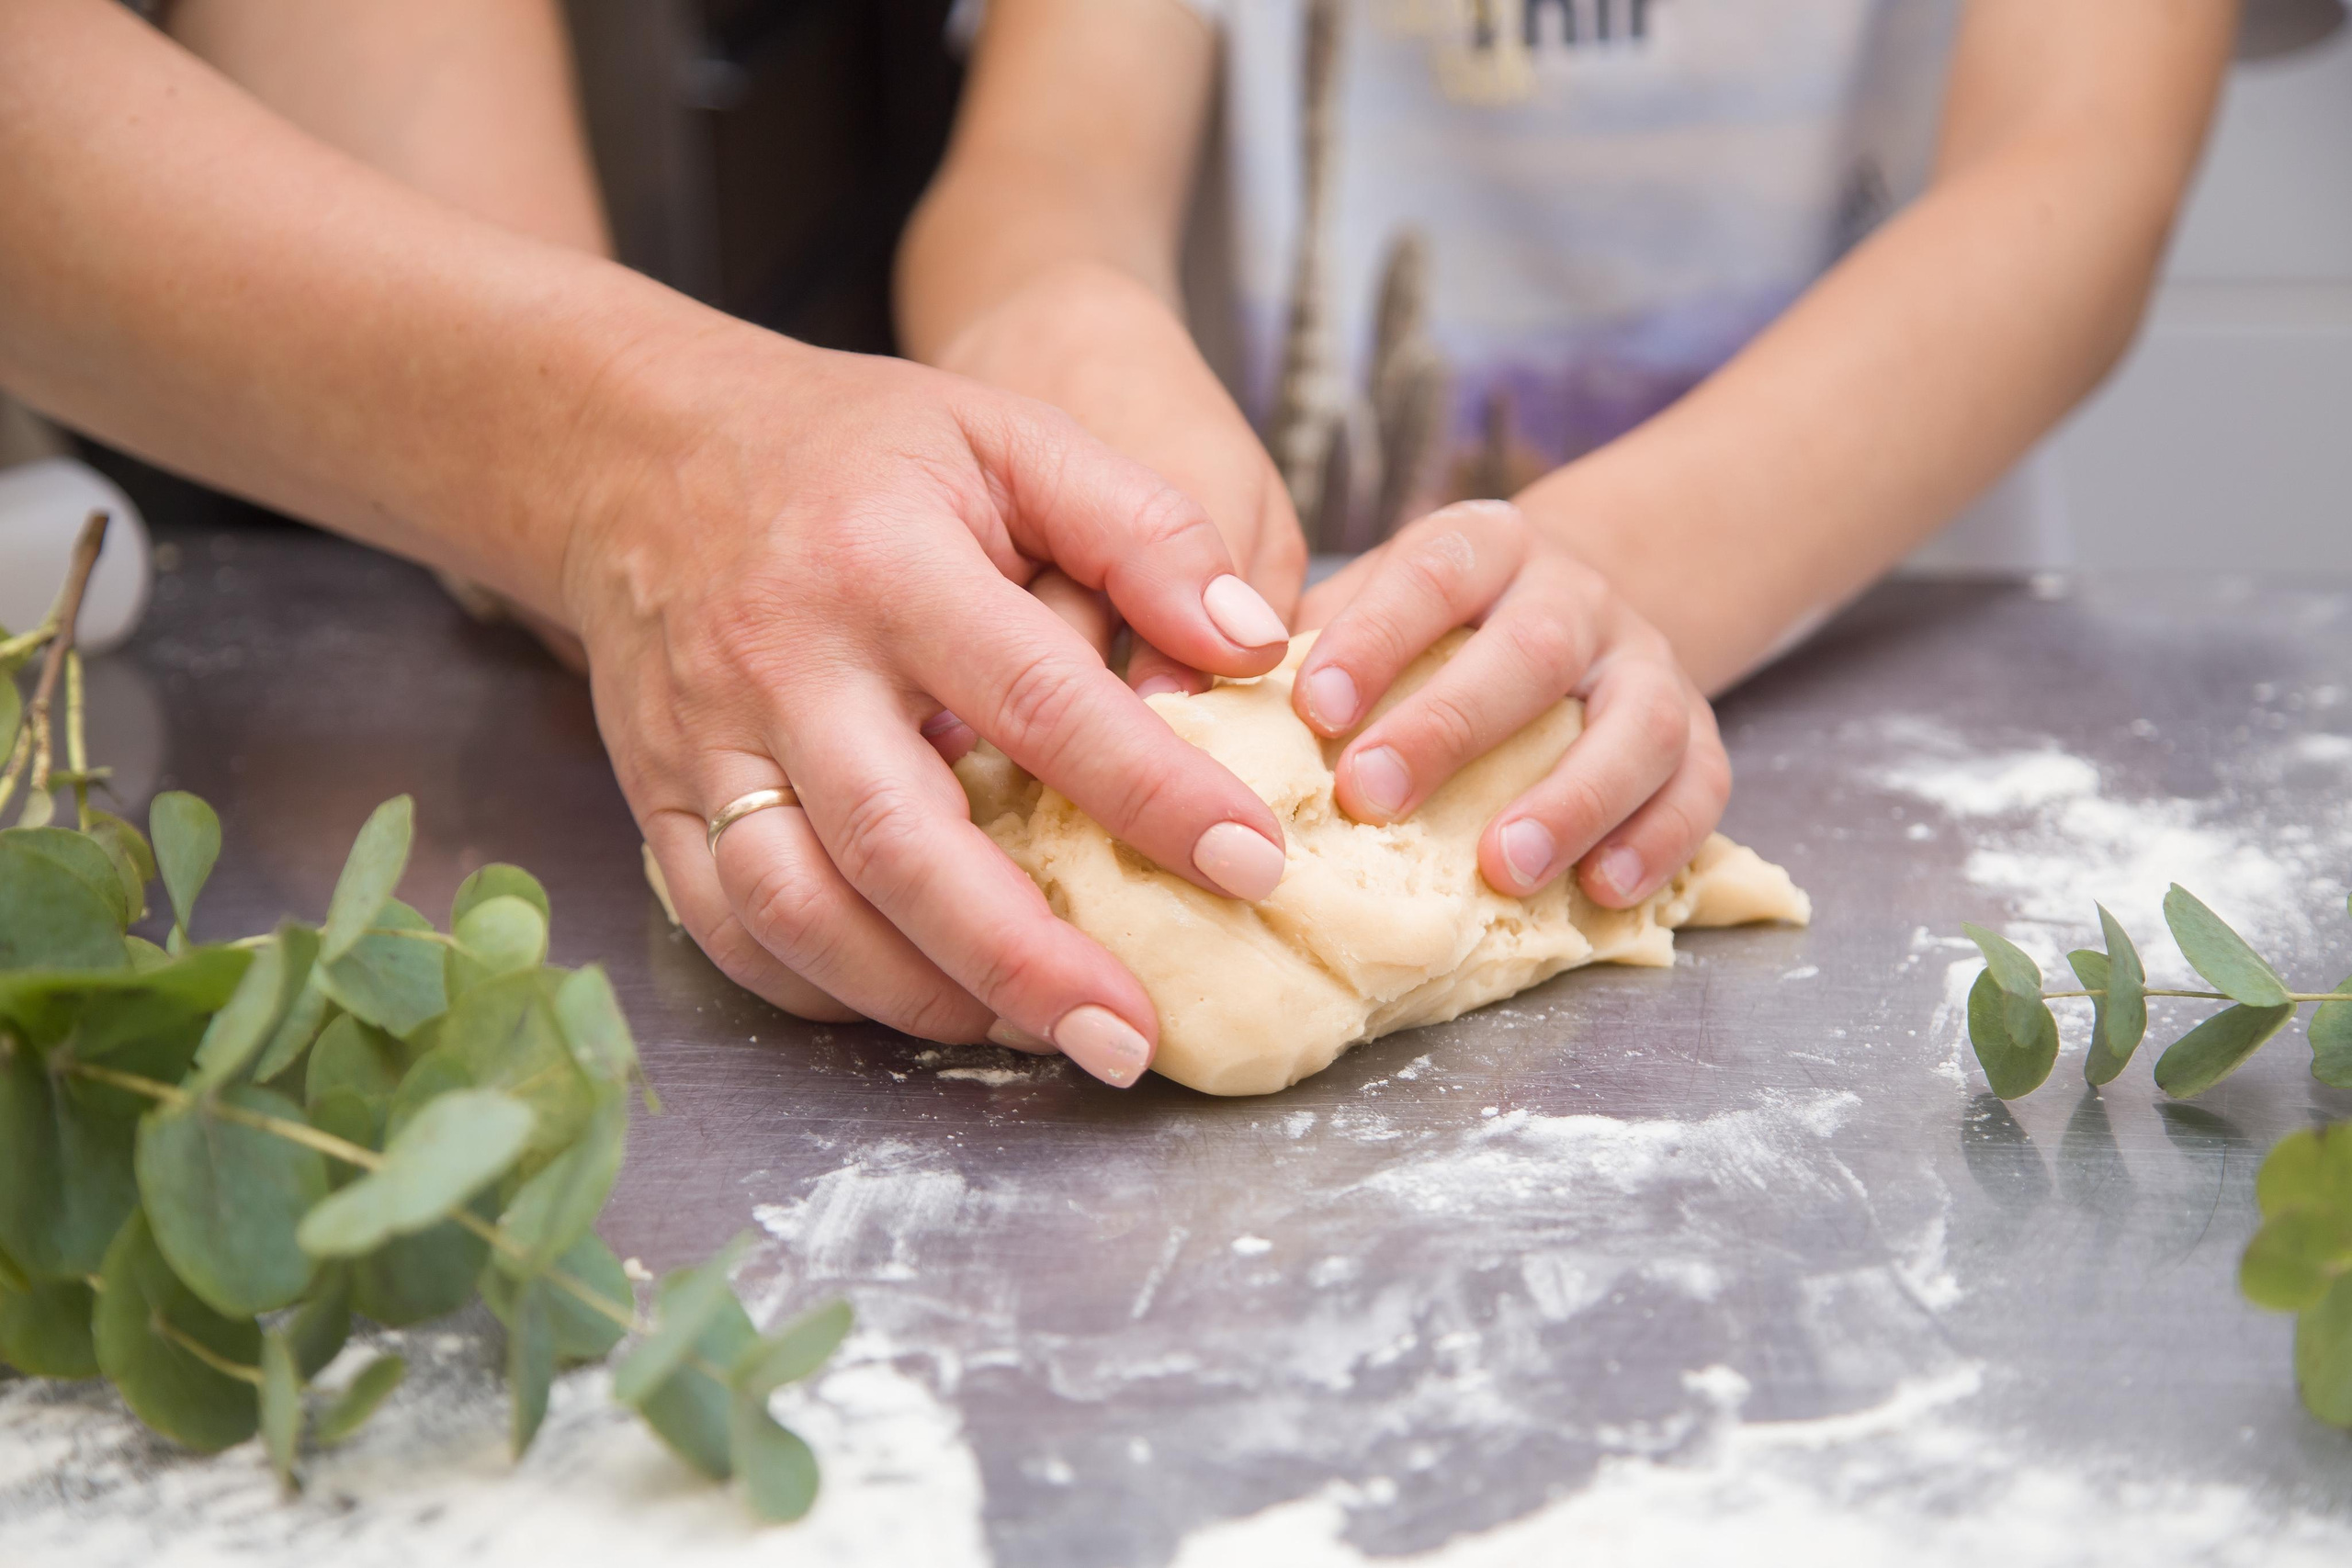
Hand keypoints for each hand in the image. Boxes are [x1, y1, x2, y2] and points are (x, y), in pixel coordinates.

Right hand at [565, 332, 1297, 1085]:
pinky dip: (825, 992)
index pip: (1038, 699)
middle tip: (1134, 1038)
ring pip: (802, 912)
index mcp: (889, 564)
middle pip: (902, 844)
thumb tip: (1255, 646)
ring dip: (925, 998)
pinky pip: (731, 930)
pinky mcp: (657, 800)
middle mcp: (787, 665)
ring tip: (1045, 1035)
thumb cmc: (853, 449)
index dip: (1151, 792)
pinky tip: (923, 1003)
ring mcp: (707, 743)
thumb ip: (1141, 529)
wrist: (635, 449)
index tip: (1252, 866)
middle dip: (1025, 960)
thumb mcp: (1008, 435)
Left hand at [1294, 501, 1727, 908]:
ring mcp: (1646, 662)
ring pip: (1633, 722)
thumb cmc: (1434, 635)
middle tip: (1374, 796)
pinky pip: (1701, 784)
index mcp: (1486, 546)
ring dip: (1571, 798)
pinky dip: (1660, 840)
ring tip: (1503, 867)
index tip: (1313, 709)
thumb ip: (1300, 654)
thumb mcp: (1371, 611)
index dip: (1375, 637)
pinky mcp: (1699, 733)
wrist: (1573, 615)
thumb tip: (1182, 712)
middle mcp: (1575, 595)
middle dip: (1451, 726)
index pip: (1432, 573)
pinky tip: (1605, 892)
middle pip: (1530, 650)